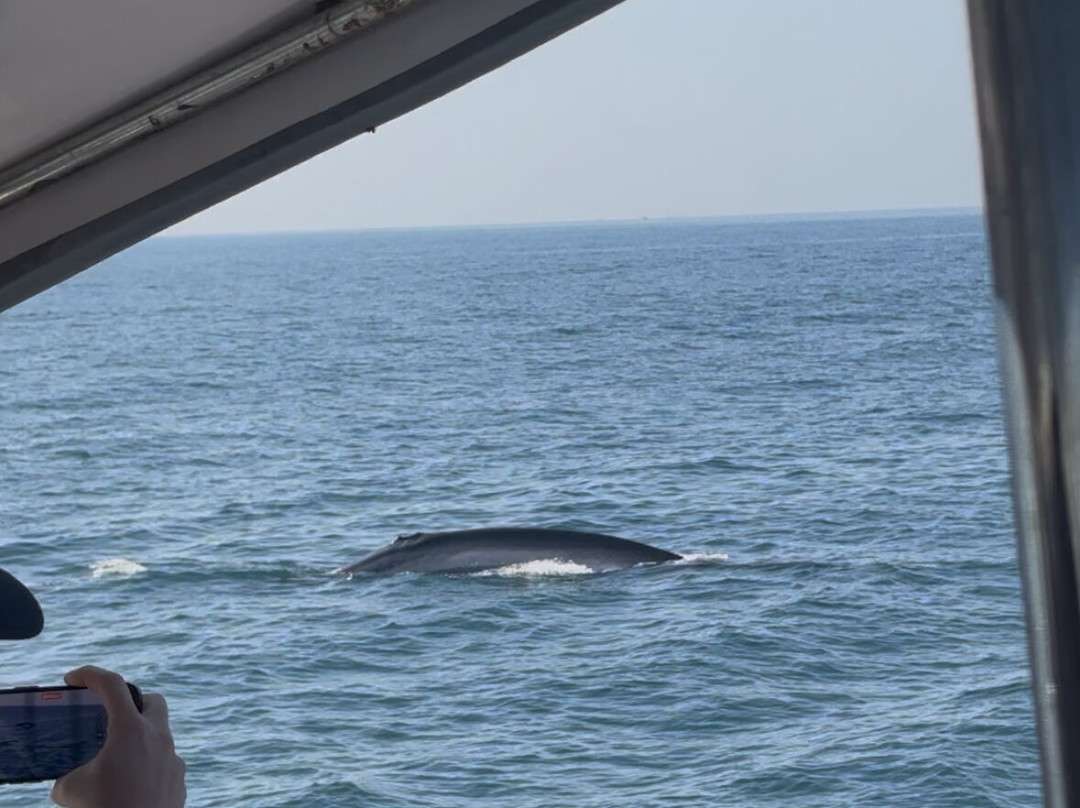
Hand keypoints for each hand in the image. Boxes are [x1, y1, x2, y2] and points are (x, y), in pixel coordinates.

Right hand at [50, 666, 185, 807]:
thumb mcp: (72, 790)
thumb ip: (69, 775)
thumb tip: (73, 778)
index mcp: (132, 729)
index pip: (113, 685)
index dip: (90, 674)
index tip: (73, 678)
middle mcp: (159, 738)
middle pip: (153, 702)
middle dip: (133, 703)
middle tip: (109, 719)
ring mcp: (173, 759)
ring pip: (160, 737)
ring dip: (139, 742)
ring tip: (115, 763)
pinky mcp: (179, 781)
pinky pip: (164, 765)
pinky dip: (147, 768)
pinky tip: (129, 786)